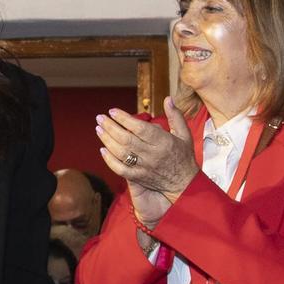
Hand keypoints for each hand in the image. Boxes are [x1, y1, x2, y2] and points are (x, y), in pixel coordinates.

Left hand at [97, 99, 195, 228]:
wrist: (184, 184)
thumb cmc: (184, 156)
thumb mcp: (184, 134)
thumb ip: (175, 116)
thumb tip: (167, 98)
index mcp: (163, 142)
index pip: (140, 128)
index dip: (124, 119)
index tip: (113, 111)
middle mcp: (152, 154)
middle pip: (126, 139)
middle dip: (110, 127)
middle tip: (100, 117)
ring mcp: (144, 167)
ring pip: (121, 153)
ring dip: (107, 140)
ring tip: (98, 128)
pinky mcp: (138, 177)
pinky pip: (120, 169)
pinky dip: (109, 160)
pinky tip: (102, 150)